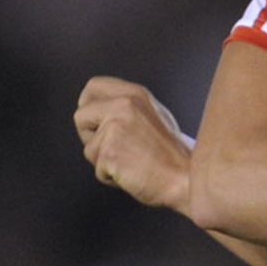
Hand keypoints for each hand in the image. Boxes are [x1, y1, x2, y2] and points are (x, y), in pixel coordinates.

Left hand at [74, 76, 194, 211]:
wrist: (186, 178)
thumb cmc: (171, 154)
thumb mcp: (153, 116)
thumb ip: (127, 109)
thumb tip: (99, 111)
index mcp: (134, 94)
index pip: (93, 87)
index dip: (89, 105)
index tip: (96, 121)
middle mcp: (124, 105)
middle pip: (81, 116)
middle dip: (89, 135)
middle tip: (112, 147)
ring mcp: (115, 128)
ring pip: (89, 148)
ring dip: (104, 161)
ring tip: (132, 162)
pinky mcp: (110, 152)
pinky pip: (98, 169)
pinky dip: (111, 177)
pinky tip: (133, 173)